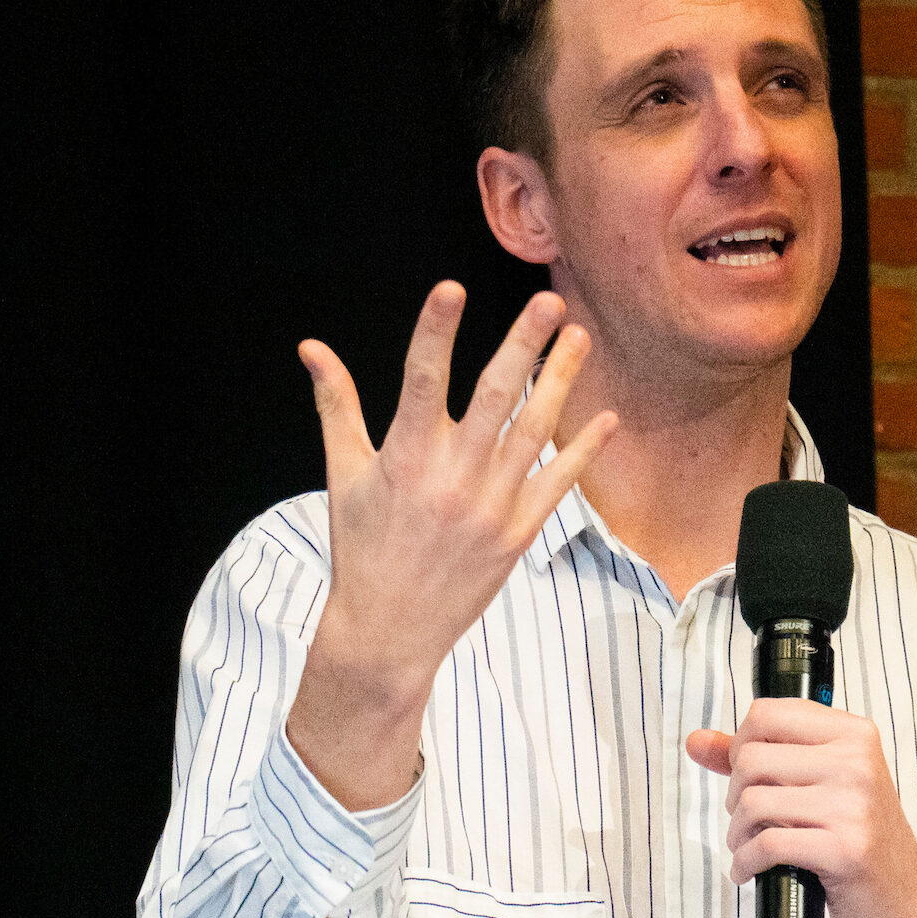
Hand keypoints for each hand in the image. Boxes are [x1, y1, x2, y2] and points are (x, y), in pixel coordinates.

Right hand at [288, 282, 616, 810]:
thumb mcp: (343, 475)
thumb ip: (336, 405)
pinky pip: (557, 481)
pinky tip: (604, 416)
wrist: (388, 629)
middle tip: (549, 301)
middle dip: (523, 344)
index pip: (421, 379)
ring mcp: (491, 506)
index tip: (452, 288)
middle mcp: (452, 477)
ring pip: (534, 429)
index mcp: (404, 458)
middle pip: (494, 396)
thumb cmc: (362, 546)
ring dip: (560, 380)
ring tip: (578, 337)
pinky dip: (583, 448)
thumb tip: (312, 348)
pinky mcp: (518, 533)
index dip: (436, 331)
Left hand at [686, 700, 916, 917]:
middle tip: (747, 819)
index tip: (748, 775)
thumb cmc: (856, 838)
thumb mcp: (818, 784)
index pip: (766, 714)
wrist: (902, 901)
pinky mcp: (845, 849)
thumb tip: (695, 741)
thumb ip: (759, 756)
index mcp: (853, 733)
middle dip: (735, 795)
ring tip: (746, 846)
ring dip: (737, 832)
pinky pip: (767, 844)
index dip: (741, 746)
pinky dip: (745, 862)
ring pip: (753, 802)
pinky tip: (749, 870)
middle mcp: (857, 761)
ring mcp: (854, 805)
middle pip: (751, 758)